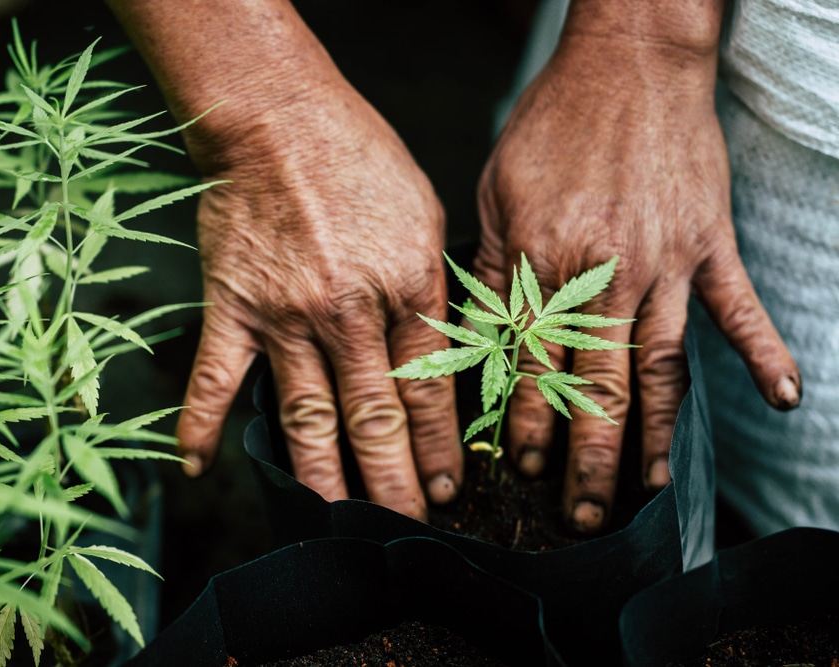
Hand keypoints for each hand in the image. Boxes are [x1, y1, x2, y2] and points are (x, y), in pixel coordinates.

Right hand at [175, 71, 462, 520]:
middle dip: (392, 485)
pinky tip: (196, 467)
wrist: (278, 118)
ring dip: (321, 478)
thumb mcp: (425, 217)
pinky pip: (215, 379)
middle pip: (374, 419)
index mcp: (407, 287)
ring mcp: (285, 317)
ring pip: (306, 418)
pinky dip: (201, 425)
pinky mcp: (231, 309)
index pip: (430, 391)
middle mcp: (348, 314)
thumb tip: (440, 355)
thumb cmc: (359, 158)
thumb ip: (431, 291)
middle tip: (403, 528)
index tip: (446, 488)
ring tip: (334, 523)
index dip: (440, 449)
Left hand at [475, 29, 800, 533]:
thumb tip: (478, 337)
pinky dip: (764, 351)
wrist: (629, 62)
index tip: (524, 468)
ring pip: (658, 365)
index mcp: (544, 261)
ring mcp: (664, 262)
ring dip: (652, 432)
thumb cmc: (552, 125)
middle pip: (595, 383)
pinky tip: (782, 398)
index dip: (527, 421)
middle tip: (583, 511)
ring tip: (648, 487)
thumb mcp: (497, 193)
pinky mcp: (709, 244)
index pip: (532, 364)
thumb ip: (492, 269)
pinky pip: (738, 307)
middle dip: (587, 455)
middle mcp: (604, 274)